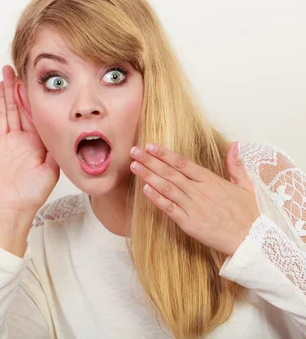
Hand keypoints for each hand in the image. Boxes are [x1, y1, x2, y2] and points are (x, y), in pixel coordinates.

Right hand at [0, 66, 58, 255]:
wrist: (14, 209)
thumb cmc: (34, 193)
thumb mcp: (52, 169)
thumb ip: (55, 148)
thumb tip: (63, 129)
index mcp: (34, 141)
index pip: (31, 112)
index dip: (29, 95)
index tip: (29, 78)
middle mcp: (19, 139)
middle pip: (15, 108)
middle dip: (13, 88)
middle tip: (11, 69)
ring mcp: (3, 144)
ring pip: (2, 114)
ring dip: (1, 97)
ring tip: (1, 79)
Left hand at [129, 142, 259, 255]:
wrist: (251, 240)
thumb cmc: (247, 214)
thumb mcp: (246, 186)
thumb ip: (236, 165)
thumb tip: (234, 145)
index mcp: (210, 180)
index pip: (183, 163)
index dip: (165, 154)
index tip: (150, 146)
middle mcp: (199, 191)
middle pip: (170, 172)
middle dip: (150, 160)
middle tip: (133, 151)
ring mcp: (192, 207)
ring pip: (166, 188)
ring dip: (149, 176)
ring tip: (134, 166)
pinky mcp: (189, 223)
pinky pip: (169, 208)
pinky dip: (157, 198)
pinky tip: (145, 189)